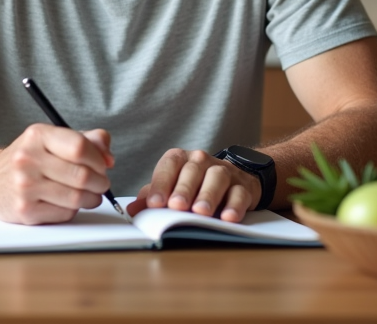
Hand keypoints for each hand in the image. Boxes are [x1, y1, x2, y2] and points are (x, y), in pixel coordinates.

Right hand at [0, 124, 114, 224]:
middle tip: (102, 183)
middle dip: (100, 182)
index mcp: (37, 136)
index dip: (99, 159)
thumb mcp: (51, 139)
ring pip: (76, 198)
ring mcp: (24, 186)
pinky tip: (67, 203)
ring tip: (89, 195)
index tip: (104, 165)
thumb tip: (108, 156)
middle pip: (82, 175)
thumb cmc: (27, 160)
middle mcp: (28, 159)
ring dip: (91, 198)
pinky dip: (73, 210)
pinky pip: (65, 214)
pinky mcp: (25, 211)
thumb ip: (86, 140)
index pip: (80, 147)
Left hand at [126, 148, 258, 222]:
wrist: (234, 179)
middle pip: (193, 171)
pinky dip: (235, 205)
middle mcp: (202, 161)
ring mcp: (225, 172)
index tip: (154, 203)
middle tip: (176, 206)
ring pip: (217, 178)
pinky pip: (239, 193)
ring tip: (200, 212)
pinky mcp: (243, 186)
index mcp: (181, 159)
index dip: (161, 183)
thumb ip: (152, 196)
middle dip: (184, 189)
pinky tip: (228, 217)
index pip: (169, 165)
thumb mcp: (172, 187)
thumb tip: (133, 209)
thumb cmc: (195, 185)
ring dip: (208, 195)